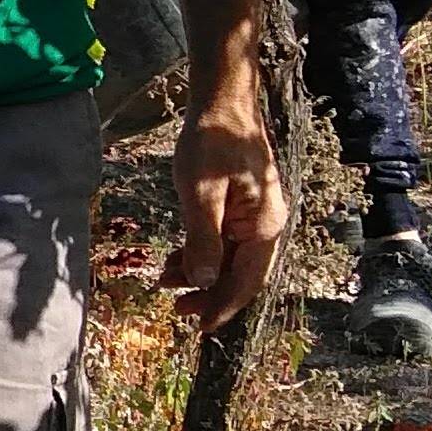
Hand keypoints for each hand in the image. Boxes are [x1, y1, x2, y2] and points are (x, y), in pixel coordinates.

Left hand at [171, 74, 289, 331]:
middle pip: (240, 274)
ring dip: (201, 274)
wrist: (223, 102)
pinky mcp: (242, 206)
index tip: (199, 328)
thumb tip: (204, 283)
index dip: (222, 307)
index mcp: (265, 226)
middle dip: (209, 294)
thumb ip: (203, 239)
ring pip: (230, 259)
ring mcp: (255, 216)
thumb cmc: (212, 142)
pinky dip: (201, 252)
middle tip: (175, 309)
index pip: (246, 281)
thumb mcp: (201, 192)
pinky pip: (224, 240)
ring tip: (165, 282)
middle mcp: (266, 225)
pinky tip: (176, 259)